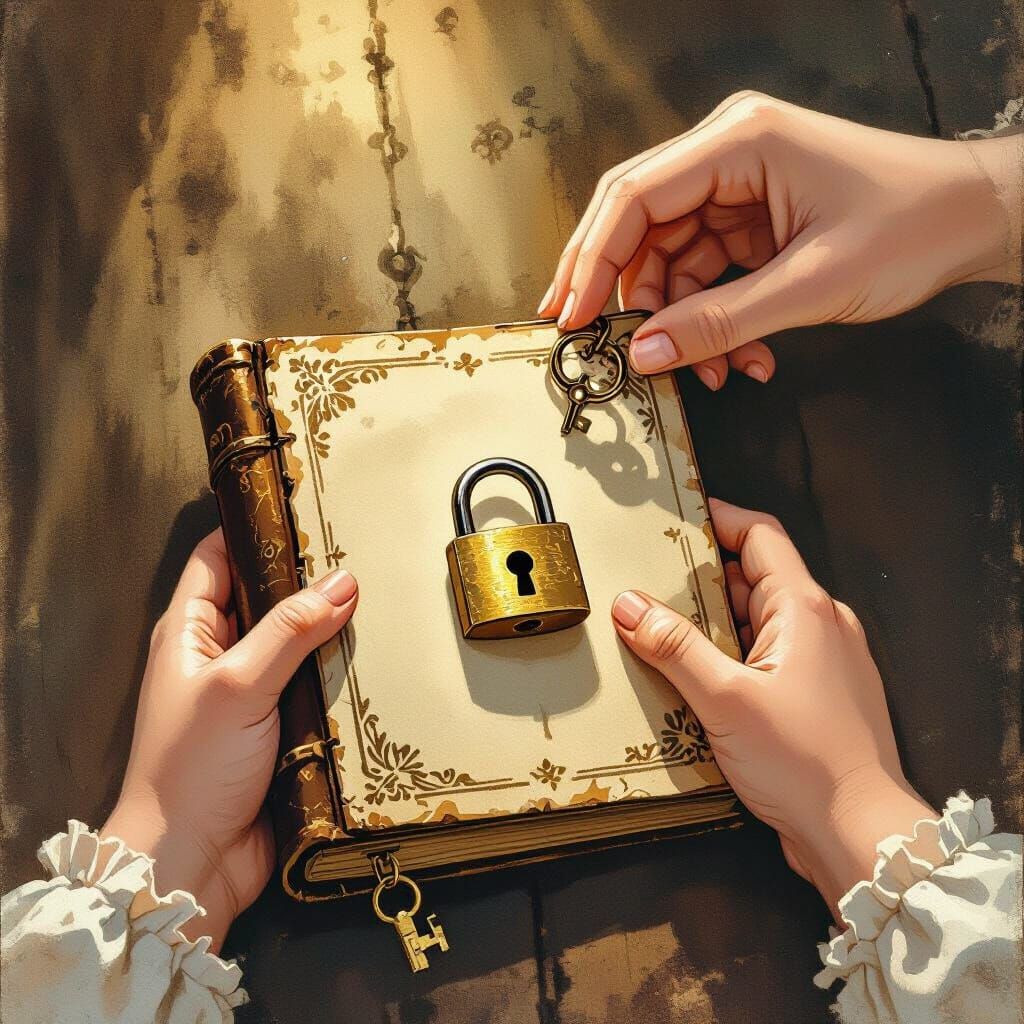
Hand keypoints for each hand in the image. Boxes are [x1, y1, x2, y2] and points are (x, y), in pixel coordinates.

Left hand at [102, 531, 357, 950]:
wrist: (192, 865)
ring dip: (333, 632)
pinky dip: (343, 677)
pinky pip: (316, 690)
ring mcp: (252, 695)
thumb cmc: (192, 769)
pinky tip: (379, 662)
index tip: (305, 505)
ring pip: (298, 646)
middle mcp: (219, 657)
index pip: (218, 558)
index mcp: (188, 632)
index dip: (254, 527)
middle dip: (309, 581)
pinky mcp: (281, 731)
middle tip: (363, 550)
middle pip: (267, 600)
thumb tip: (343, 581)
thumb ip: (289, 630)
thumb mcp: (237, 685)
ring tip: (383, 599)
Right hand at [539, 91, 1020, 388]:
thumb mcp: (810, 284)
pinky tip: (739, 358)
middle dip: (619, 291)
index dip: (592, 260)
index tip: (572, 316)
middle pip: (640, 225)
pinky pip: (706, 274)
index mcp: (740, 142)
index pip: (634, 197)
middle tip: (593, 342)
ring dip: (679, 322)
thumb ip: (719, 322)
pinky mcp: (752, 219)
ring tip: (708, 372)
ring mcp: (739, 188)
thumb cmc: (914, 226)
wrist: (977, 220)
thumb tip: (645, 354)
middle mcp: (729, 154)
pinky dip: (712, 320)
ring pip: (671, 259)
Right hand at [611, 499, 933, 916]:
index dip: (718, 519)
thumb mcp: (725, 700)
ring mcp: (823, 661)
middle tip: (649, 581)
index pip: (761, 535)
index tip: (675, 519)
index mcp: (804, 609)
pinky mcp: (817, 695)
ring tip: (661, 630)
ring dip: (714, 623)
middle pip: (755, 577)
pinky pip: (767, 656)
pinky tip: (696, 678)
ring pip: (759, 621)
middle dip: (701, 578)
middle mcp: (821, 625)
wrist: (861, 834)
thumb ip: (674, 648)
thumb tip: (629, 605)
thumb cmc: (805, 763)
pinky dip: (732, 655)